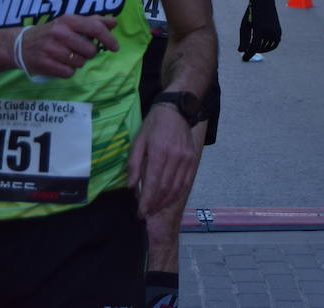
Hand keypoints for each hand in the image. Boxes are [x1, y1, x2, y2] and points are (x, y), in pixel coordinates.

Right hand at [15, 15, 117, 78]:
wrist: (20, 45)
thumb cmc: (51, 33)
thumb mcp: (69, 22)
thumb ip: (92, 21)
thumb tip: (113, 23)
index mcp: (67, 20)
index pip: (94, 28)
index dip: (108, 38)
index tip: (115, 47)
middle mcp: (59, 33)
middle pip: (90, 50)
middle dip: (88, 53)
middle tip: (78, 50)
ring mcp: (51, 49)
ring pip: (80, 63)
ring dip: (77, 62)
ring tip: (66, 56)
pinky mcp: (46, 64)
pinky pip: (69, 73)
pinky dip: (68, 71)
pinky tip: (59, 64)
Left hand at [126, 102, 199, 217]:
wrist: (177, 111)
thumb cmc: (153, 125)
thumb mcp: (138, 140)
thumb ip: (134, 164)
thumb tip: (131, 186)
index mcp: (158, 152)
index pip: (153, 183)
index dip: (146, 201)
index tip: (140, 213)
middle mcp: (174, 157)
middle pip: (165, 189)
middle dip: (155, 205)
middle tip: (146, 213)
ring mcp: (186, 159)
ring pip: (176, 188)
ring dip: (166, 203)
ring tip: (156, 210)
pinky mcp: (193, 160)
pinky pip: (186, 183)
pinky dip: (177, 195)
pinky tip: (169, 201)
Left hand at [238, 0, 280, 59]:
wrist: (264, 2)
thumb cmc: (251, 14)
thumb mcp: (245, 25)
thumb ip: (243, 39)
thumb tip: (241, 51)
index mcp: (259, 29)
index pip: (254, 47)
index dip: (248, 54)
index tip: (244, 58)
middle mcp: (269, 31)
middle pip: (260, 48)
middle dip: (253, 51)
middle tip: (247, 52)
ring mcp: (275, 31)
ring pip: (268, 47)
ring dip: (260, 49)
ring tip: (253, 47)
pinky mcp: (279, 31)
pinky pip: (274, 44)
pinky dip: (268, 46)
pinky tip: (261, 45)